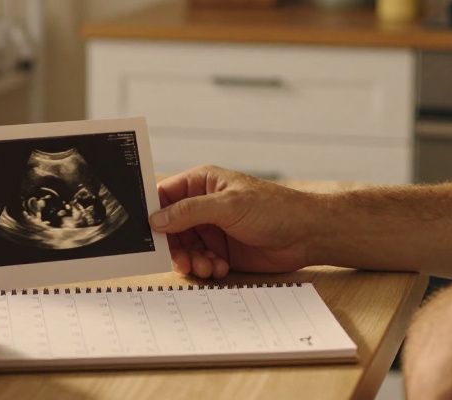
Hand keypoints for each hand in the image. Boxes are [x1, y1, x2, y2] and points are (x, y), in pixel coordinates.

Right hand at [150, 165, 317, 278]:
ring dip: (191, 261)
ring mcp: (211, 229)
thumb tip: (156, 219)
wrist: (307, 235)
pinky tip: (220, 268)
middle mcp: (202, 206)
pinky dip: (206, 269)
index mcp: (201, 183)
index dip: (152, 214)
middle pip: (169, 228)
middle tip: (182, 261)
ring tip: (207, 267)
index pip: (164, 196)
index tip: (145, 234)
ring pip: (183, 249)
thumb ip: (190, 212)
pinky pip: (199, 262)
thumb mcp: (229, 206)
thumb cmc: (274, 208)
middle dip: (173, 247)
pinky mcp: (220, 251)